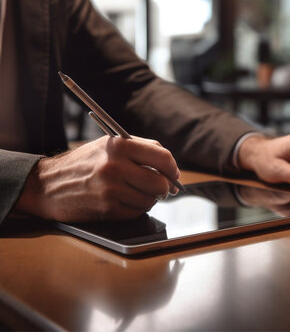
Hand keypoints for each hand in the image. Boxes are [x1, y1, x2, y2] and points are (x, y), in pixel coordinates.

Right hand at [16, 136, 179, 221]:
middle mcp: (116, 167)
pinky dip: (136, 208)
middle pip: (161, 183)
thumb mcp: (109, 144)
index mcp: (119, 145)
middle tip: (161, 188)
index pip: (162, 157)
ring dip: (149, 198)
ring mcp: (111, 190)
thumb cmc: (84, 162)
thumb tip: (171, 168)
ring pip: (151, 200)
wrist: (48, 184)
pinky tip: (123, 200)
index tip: (174, 174)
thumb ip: (141, 149)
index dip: (173, 168)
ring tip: (135, 191)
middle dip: (165, 187)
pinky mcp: (107, 209)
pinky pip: (137, 212)